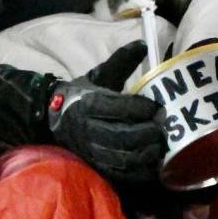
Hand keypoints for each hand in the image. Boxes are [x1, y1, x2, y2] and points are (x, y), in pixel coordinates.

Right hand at [47, 40, 163, 182]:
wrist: (53, 119)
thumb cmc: (82, 95)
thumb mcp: (98, 75)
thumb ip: (120, 61)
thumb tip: (143, 44)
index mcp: (88, 104)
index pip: (117, 108)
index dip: (140, 109)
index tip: (156, 107)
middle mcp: (89, 129)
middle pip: (122, 136)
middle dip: (147, 133)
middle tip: (163, 126)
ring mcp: (92, 151)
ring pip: (123, 158)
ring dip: (147, 153)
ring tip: (161, 144)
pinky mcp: (97, 166)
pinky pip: (120, 174)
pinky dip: (139, 172)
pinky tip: (153, 164)